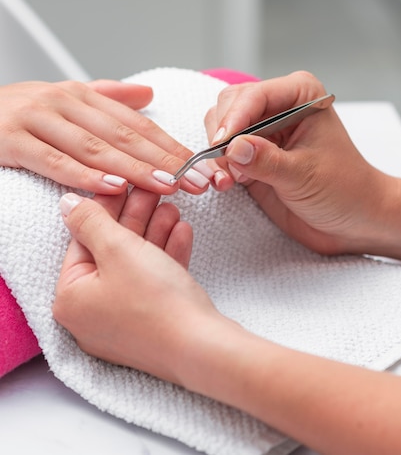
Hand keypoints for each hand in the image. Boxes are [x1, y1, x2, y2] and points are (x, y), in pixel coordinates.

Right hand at [0, 80, 212, 194]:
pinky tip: (111, 187)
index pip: (138, 124)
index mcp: (84, 95)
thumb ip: (108, 97)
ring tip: (168, 185)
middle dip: (166, 161)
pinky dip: (84, 175)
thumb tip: (149, 94)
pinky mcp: (13, 140)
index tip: (203, 167)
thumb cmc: (21, 110)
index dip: (172, 146)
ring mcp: (40, 120)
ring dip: (135, 169)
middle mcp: (66, 103)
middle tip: (199, 181)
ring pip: (96, 147)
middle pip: (126, 136)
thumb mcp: (65, 98)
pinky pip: (54, 161)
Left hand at [53, 188, 218, 382]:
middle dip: (136, 218)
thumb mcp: (118, 249)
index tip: (125, 184)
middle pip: (111, 252)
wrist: (203, 348)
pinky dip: (166, 257)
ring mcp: (122, 322)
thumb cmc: (154, 300)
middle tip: (152, 191)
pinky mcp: (151, 325)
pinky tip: (182, 231)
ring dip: (155, 233)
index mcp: (70, 299)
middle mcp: (91, 315)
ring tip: (173, 207)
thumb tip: (66, 204)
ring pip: (135, 265)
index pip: (83, 240)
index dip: (107, 207)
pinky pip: (152, 283)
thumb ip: (90, 221)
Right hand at [205, 71, 395, 255]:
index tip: (221, 145)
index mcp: (300, 94)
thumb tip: (232, 148)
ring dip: (216, 154)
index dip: (234, 118)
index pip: (254, 95)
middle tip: (226, 167)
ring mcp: (262, 129)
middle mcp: (278, 105)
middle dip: (222, 135)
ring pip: (219, 126)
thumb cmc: (343, 189)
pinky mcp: (250, 153)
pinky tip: (227, 184)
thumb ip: (267, 161)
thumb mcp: (304, 175)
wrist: (352, 219)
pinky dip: (217, 166)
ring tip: (228, 180)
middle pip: (229, 105)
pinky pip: (221, 152)